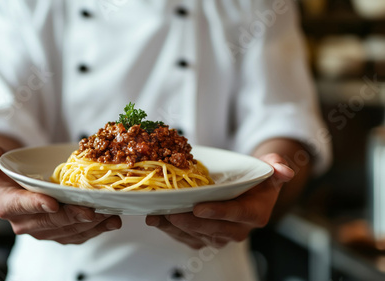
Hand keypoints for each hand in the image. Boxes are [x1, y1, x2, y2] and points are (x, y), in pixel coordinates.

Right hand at [0, 146, 121, 243]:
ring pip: (69, 231)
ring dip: (90, 225)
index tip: (53, 204)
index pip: (22, 206)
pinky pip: (79, 236)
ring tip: (108, 214)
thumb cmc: (6, 176)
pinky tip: (112, 221)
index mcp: (7, 205)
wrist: (15, 192)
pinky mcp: (60, 234)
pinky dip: (97, 230)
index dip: (37, 205)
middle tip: (90, 210)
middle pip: (51, 222)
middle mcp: (25, 223)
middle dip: (72, 216)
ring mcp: (44, 231)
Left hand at [145, 153, 294, 248]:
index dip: (218, 212)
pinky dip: (169, 230)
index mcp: (255, 213)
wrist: (246, 190)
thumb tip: (285, 170)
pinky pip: (186, 238)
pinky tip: (155, 219)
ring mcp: (219, 236)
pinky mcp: (203, 237)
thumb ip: (277, 167)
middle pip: (212, 230)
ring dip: (174, 228)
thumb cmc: (256, 178)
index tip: (199, 208)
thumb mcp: (269, 168)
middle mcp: (237, 230)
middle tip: (171, 212)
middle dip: (190, 223)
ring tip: (157, 216)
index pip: (236, 214)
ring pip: (195, 236)